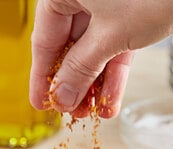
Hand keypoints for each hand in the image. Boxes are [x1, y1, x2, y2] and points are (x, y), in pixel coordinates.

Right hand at [29, 0, 172, 117]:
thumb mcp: (108, 38)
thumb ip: (80, 69)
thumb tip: (60, 96)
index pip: (44, 37)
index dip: (43, 76)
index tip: (42, 103)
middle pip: (70, 45)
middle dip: (74, 84)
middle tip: (71, 113)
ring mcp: (108, 1)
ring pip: (94, 48)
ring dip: (94, 83)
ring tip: (93, 112)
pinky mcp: (131, 10)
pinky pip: (114, 44)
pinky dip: (113, 71)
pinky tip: (110, 100)